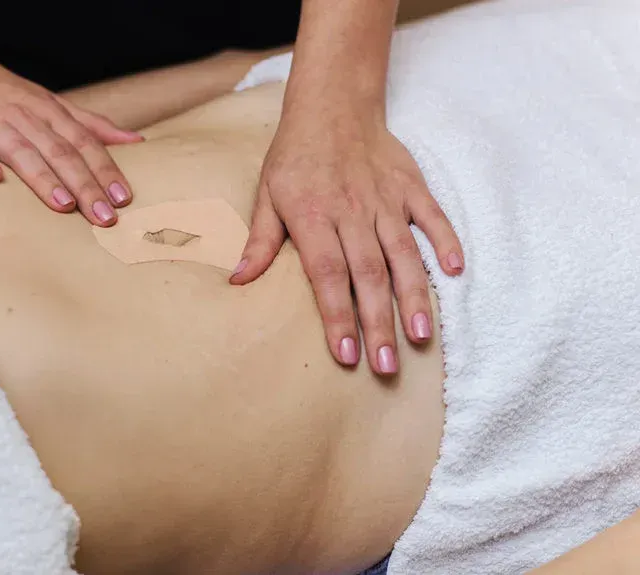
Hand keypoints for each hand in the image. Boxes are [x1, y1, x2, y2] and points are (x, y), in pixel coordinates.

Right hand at [0, 50, 142, 225]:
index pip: (84, 143)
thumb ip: (91, 124)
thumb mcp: (50, 103)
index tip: (123, 198)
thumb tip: (136, 141)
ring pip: (23, 152)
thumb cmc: (3, 93)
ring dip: (44, 178)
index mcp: (50, 113)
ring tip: (64, 205)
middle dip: (85, 185)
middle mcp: (26, 119)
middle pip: (61, 153)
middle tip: (104, 216)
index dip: (105, 170)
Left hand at [231, 101, 463, 374]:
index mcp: (313, 216)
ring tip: (419, 335)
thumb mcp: (266, 194)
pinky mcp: (411, 186)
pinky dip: (446, 242)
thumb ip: (260, 241)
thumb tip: (238, 281)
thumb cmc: (294, 157)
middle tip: (385, 367)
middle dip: (377, 323)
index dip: (337, 317)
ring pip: (403, 254)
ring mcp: (386, 199)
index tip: (346, 355)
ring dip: (413, 297)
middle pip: (369, 275)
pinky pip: (432, 217)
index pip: (328, 275)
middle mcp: (352, 211)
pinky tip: (455, 273)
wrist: (332, 104)